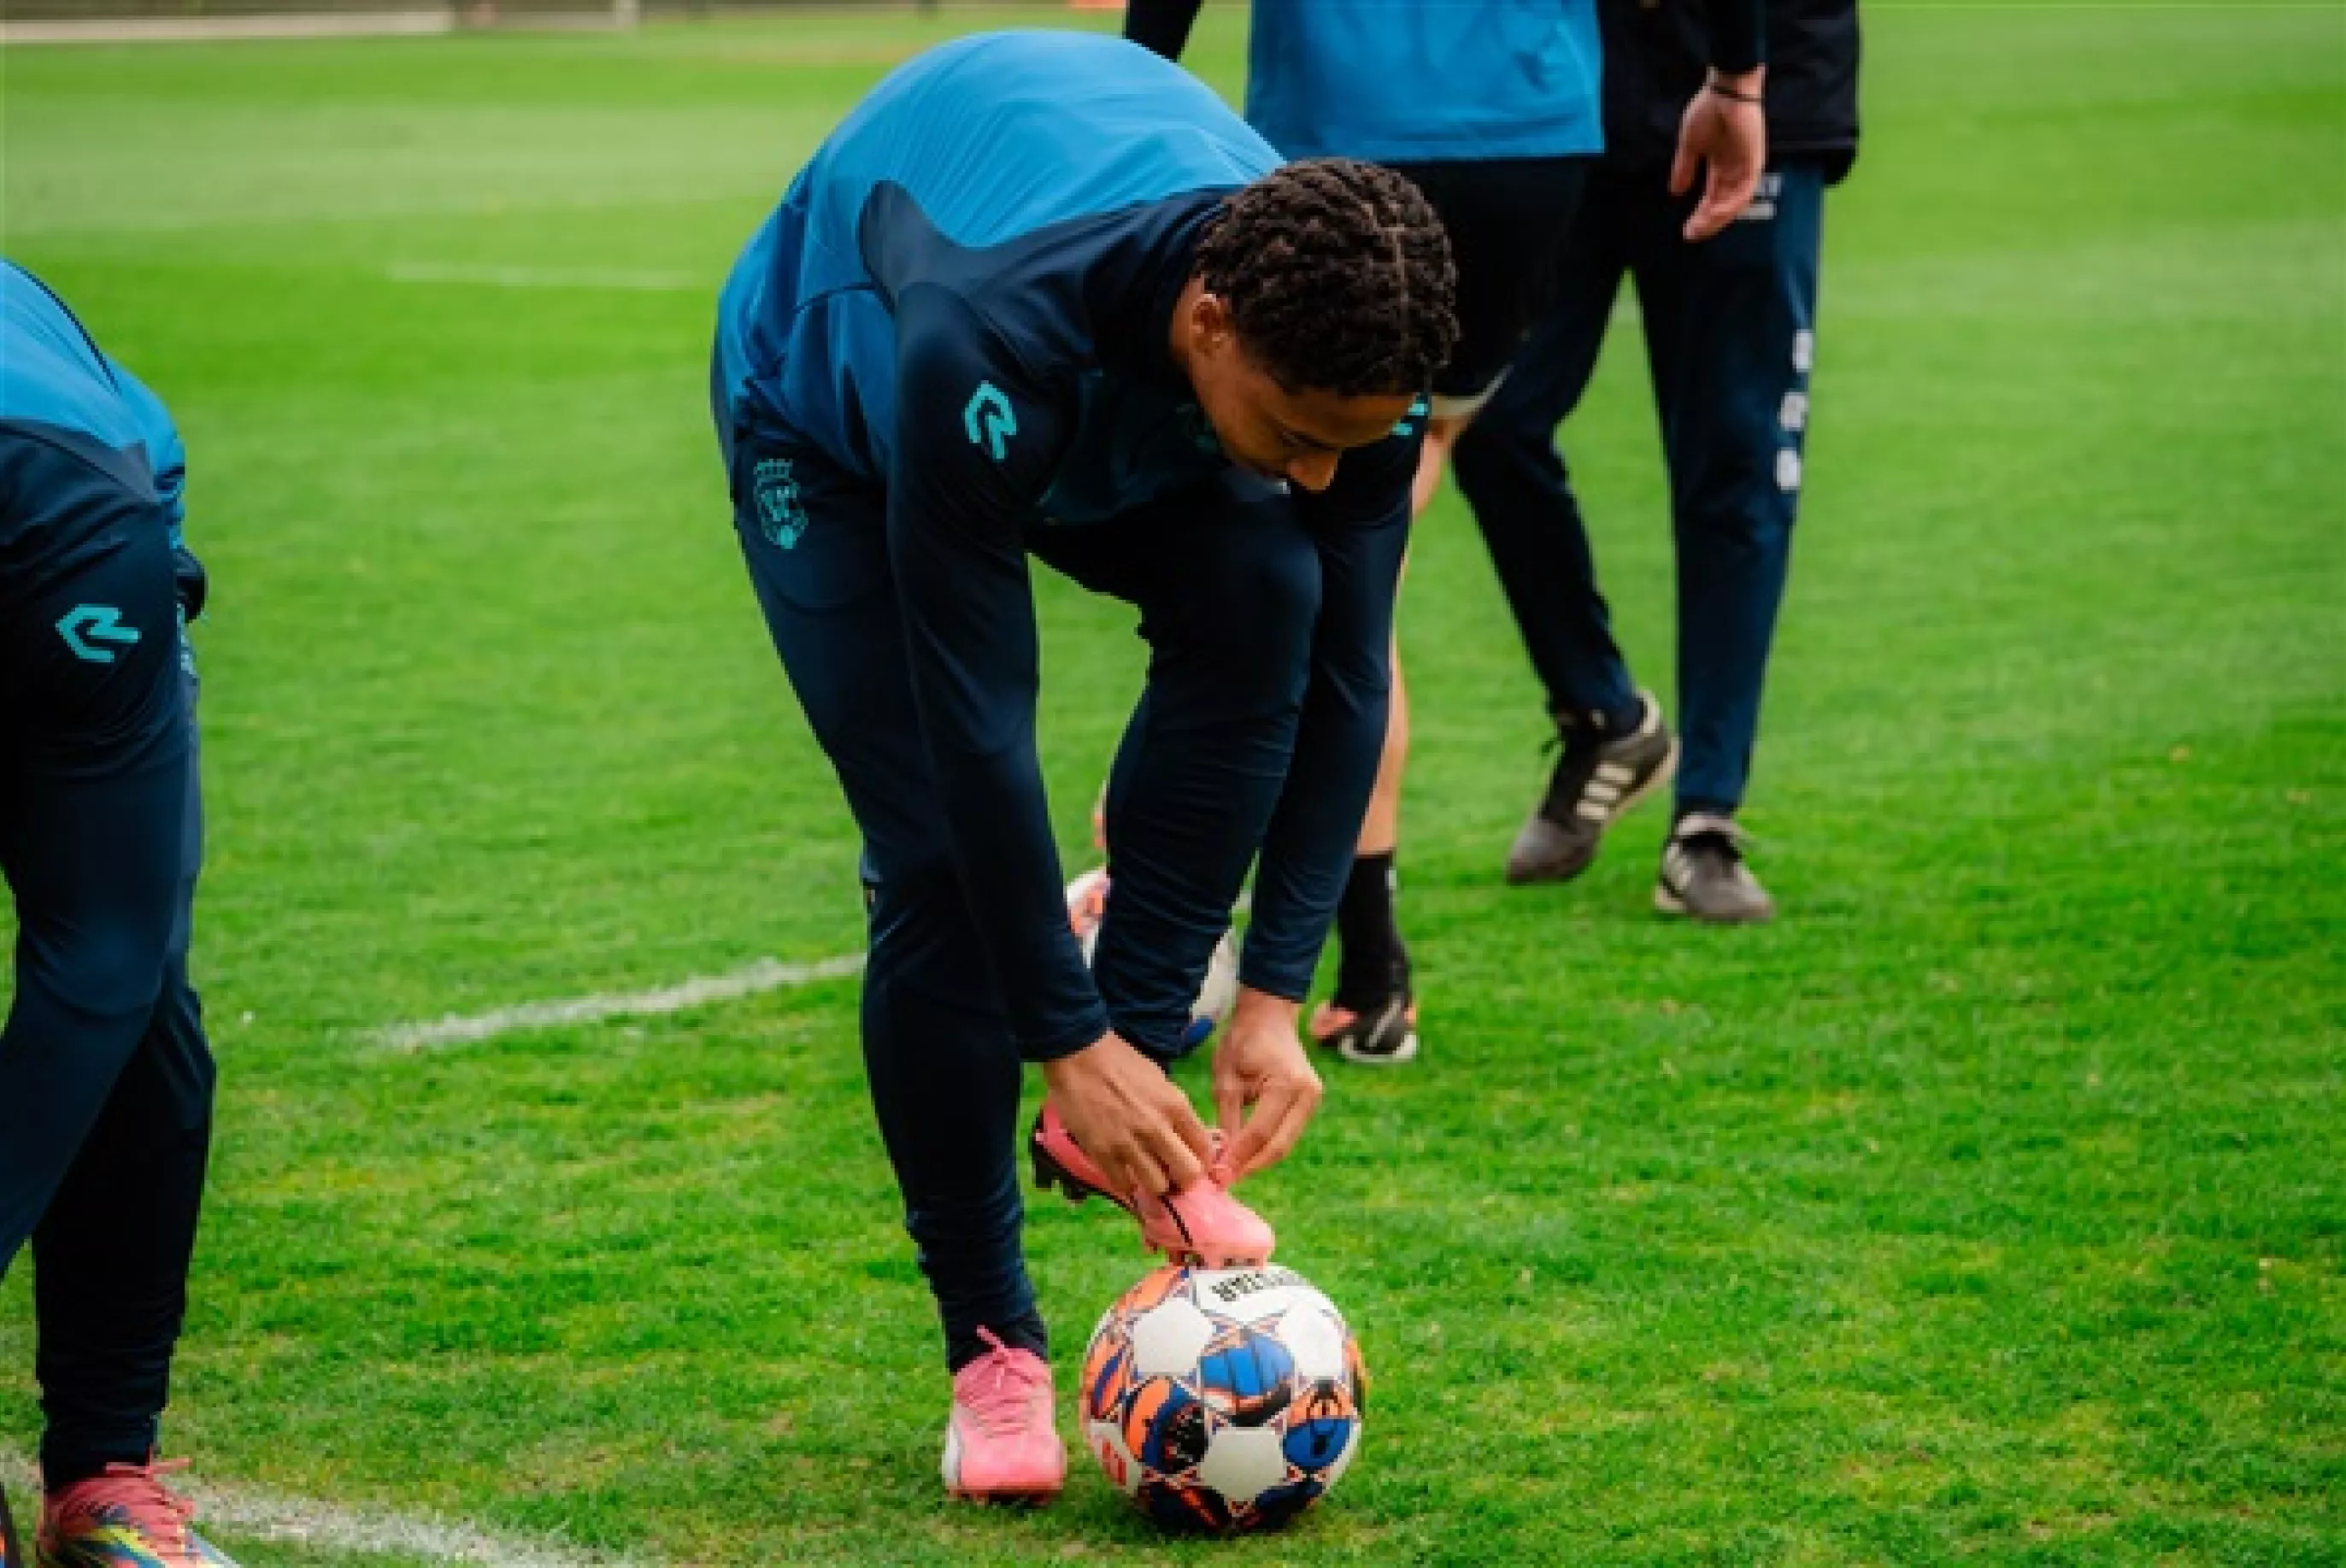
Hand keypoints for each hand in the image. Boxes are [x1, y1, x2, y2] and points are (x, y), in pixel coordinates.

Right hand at [1042, 1031, 1214, 1197]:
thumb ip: (1174, 1111)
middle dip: (1183, 1178)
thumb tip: (1183, 1137)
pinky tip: (1123, 1171)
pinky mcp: (1101, 1152)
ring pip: (1157, 1186)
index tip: (1191, 1161)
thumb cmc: (1120, 1062)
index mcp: (1176, 1106)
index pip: (1204, 1149)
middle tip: (1172, 1173)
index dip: (1201, 1160)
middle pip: (1188, 1174)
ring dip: (1153, 1183)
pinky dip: (1125, 1182)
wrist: (1078, 1056)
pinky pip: (1123, 1184)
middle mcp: (1157, 1128)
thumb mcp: (1160, 1080)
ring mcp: (1128, 1143)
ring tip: (1145, 1173)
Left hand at [1210, 988, 1324, 1181]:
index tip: (1217, 1175)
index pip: (1260, 1133)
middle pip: (1279, 1145)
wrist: (1269, 1017)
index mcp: (1286, 1085)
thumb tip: (1222, 1158)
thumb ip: (1227, 1119)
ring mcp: (1313, 1099)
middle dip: (1251, 1166)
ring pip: (1285, 1143)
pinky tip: (1245, 1155)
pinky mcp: (1310, 1103)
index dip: (1238, 1158)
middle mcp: (1307, 1095)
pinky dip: (1267, 1146)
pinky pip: (1287, 1133)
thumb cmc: (1243, 1041)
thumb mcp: (1226, 1080)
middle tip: (1224, 1180)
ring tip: (1231, 1171)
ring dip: (1259, 1160)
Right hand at [1671, 68, 1768, 241]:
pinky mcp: (1754, 162)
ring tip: (1699, 228)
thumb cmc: (1709, 110)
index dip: (1700, 215)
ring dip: (1717, 218)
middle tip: (1691, 235)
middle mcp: (1735, 170)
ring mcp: (1746, 166)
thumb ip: (1685, 168)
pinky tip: (1713, 213)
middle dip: (1707, 222)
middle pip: (1724, 204)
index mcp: (1722, 166)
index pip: (1713, 197)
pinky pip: (1744, 191)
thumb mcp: (1690, 145)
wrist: (1726, 89)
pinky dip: (1730, 204)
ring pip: (1735, 203)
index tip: (1686, 230)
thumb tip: (1675, 192)